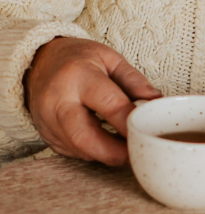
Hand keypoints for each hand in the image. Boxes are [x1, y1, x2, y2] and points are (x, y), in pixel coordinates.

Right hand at [25, 37, 160, 165]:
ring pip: (78, 149)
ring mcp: (47, 120)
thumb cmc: (79, 59)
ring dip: (105, 154)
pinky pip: (72, 151)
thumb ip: (134, 80)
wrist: (39, 61)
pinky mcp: (45, 134)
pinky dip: (91, 152)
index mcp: (79, 76)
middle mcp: (58, 100)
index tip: (148, 134)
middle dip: (114, 152)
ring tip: (123, 148)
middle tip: (135, 154)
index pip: (109, 105)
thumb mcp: (108, 58)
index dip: (130, 124)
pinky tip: (102, 143)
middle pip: (85, 137)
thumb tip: (157, 102)